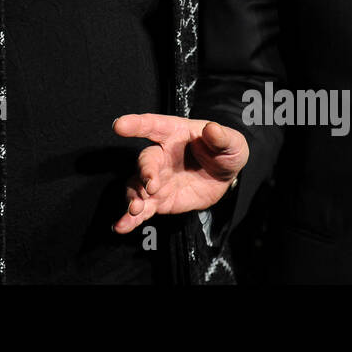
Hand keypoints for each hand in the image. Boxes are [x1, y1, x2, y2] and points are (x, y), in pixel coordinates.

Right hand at [112, 113, 247, 233]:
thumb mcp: (232, 143)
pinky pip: (142, 208)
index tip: (119, 126)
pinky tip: (122, 226)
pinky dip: (130, 218)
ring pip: (137, 185)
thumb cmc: (224, 152)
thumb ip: (222, 137)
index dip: (135, 124)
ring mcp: (157, 178)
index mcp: (174, 133)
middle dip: (145, 172)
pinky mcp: (158, 199)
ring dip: (133, 196)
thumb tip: (212, 129)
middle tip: (151, 185)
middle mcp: (161, 154)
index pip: (153, 125)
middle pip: (146, 160)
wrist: (223, 178)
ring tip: (135, 209)